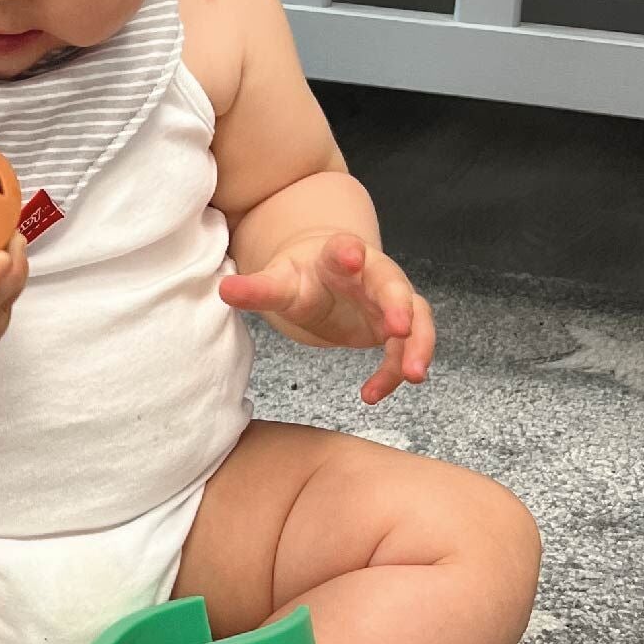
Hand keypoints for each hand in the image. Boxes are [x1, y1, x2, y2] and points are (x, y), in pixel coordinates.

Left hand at [220, 231, 434, 404]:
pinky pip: (405, 350)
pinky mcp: (396, 328)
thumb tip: (225, 290)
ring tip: (413, 375)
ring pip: (416, 318)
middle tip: (399, 327)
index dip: (349, 252)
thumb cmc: (303, 277)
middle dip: (399, 305)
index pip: (346, 248)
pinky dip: (394, 373)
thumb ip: (257, 288)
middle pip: (393, 284)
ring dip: (418, 345)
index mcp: (339, 255)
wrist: (326, 278)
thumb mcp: (279, 282)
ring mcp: (390, 301)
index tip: (350, 257)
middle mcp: (373, 274)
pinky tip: (370, 395)